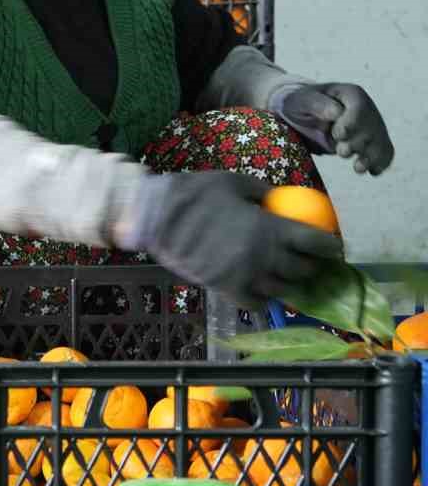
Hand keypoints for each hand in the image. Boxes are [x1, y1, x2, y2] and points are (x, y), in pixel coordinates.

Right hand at [131, 172, 344, 307]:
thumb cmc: (193, 193)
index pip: (316, 243)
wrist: (153, 215)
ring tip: (288, 280)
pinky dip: (262, 299)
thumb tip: (276, 199)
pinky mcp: (223, 288)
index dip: (330, 246)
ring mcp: (244, 275)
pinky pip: (254, 302)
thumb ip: (259, 192)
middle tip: (310, 263)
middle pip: (303, 271)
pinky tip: (261, 291)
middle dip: (312, 267)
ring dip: (288, 285)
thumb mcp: (232, 182)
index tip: (332, 247)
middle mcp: (262, 255)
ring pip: (281, 290)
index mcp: (270, 227)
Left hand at [272, 83, 393, 174]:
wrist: (304, 115)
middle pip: (371, 128)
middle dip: (358, 143)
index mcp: (351, 95)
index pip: (360, 108)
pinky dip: (381, 162)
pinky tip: (373, 171)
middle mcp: (367, 109)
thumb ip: (318, 104)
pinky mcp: (372, 142)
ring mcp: (372, 126)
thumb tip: (336, 112)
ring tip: (359, 168)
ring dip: (372, 157)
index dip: (352, 123)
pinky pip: (385, 152)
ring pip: (380, 142)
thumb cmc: (302, 104)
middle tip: (341, 152)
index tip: (338, 135)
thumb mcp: (303, 100)